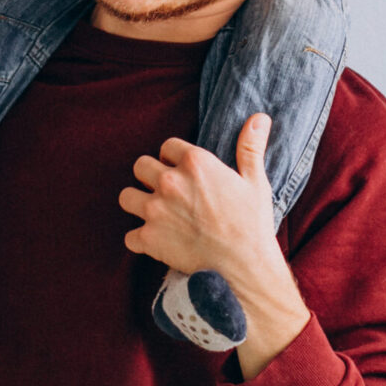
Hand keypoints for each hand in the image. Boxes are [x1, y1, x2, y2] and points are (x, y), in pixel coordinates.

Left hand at [118, 114, 277, 278]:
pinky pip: (129, 236)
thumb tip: (259, 118)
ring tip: (154, 213)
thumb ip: (250, 147)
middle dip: (150, 176)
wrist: (245, 268)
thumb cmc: (252, 224)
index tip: (183, 172)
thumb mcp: (255, 181)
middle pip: (140, 166)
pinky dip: (140, 240)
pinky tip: (156, 242)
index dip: (174, 158)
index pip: (167, 146)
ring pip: (126, 196)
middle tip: (167, 192)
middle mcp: (169, 181)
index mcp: (195, 163)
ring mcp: (155, 210)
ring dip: (137, 203)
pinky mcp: (148, 238)